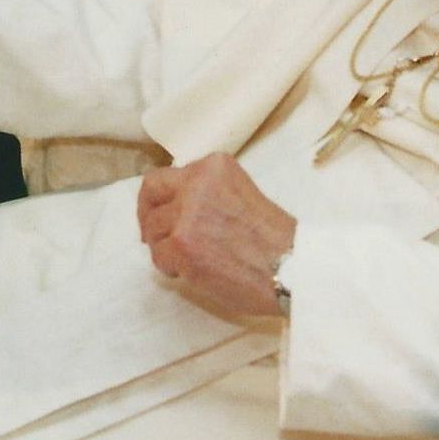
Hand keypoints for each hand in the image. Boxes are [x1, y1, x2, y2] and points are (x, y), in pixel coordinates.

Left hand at [136, 153, 296, 319]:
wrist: (292, 267)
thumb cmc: (272, 239)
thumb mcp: (238, 194)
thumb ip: (207, 193)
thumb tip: (174, 207)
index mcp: (213, 167)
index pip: (167, 175)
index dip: (159, 198)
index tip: (160, 213)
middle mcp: (197, 183)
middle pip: (151, 194)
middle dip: (146, 217)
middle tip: (151, 236)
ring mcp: (187, 214)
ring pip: (153, 230)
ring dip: (164, 248)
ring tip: (187, 261)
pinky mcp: (182, 245)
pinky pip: (158, 256)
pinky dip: (169, 267)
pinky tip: (191, 272)